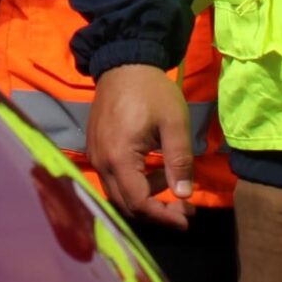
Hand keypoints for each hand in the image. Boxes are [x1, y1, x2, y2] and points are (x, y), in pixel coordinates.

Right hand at [85, 64, 193, 230]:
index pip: (139, 202)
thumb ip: (179, 161)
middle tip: (184, 208)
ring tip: (172, 184)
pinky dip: (134, 184)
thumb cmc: (151, 90)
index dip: (164, 216)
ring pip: (117, 194)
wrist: (123, 62)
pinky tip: (153, 172)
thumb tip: (183, 195)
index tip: (187, 218)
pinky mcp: (95, 148)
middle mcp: (101, 162)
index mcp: (119, 157)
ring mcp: (95, 155)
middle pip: (125, 204)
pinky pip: (112, 178)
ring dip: (145, 197)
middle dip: (156, 212)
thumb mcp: (174, 123)